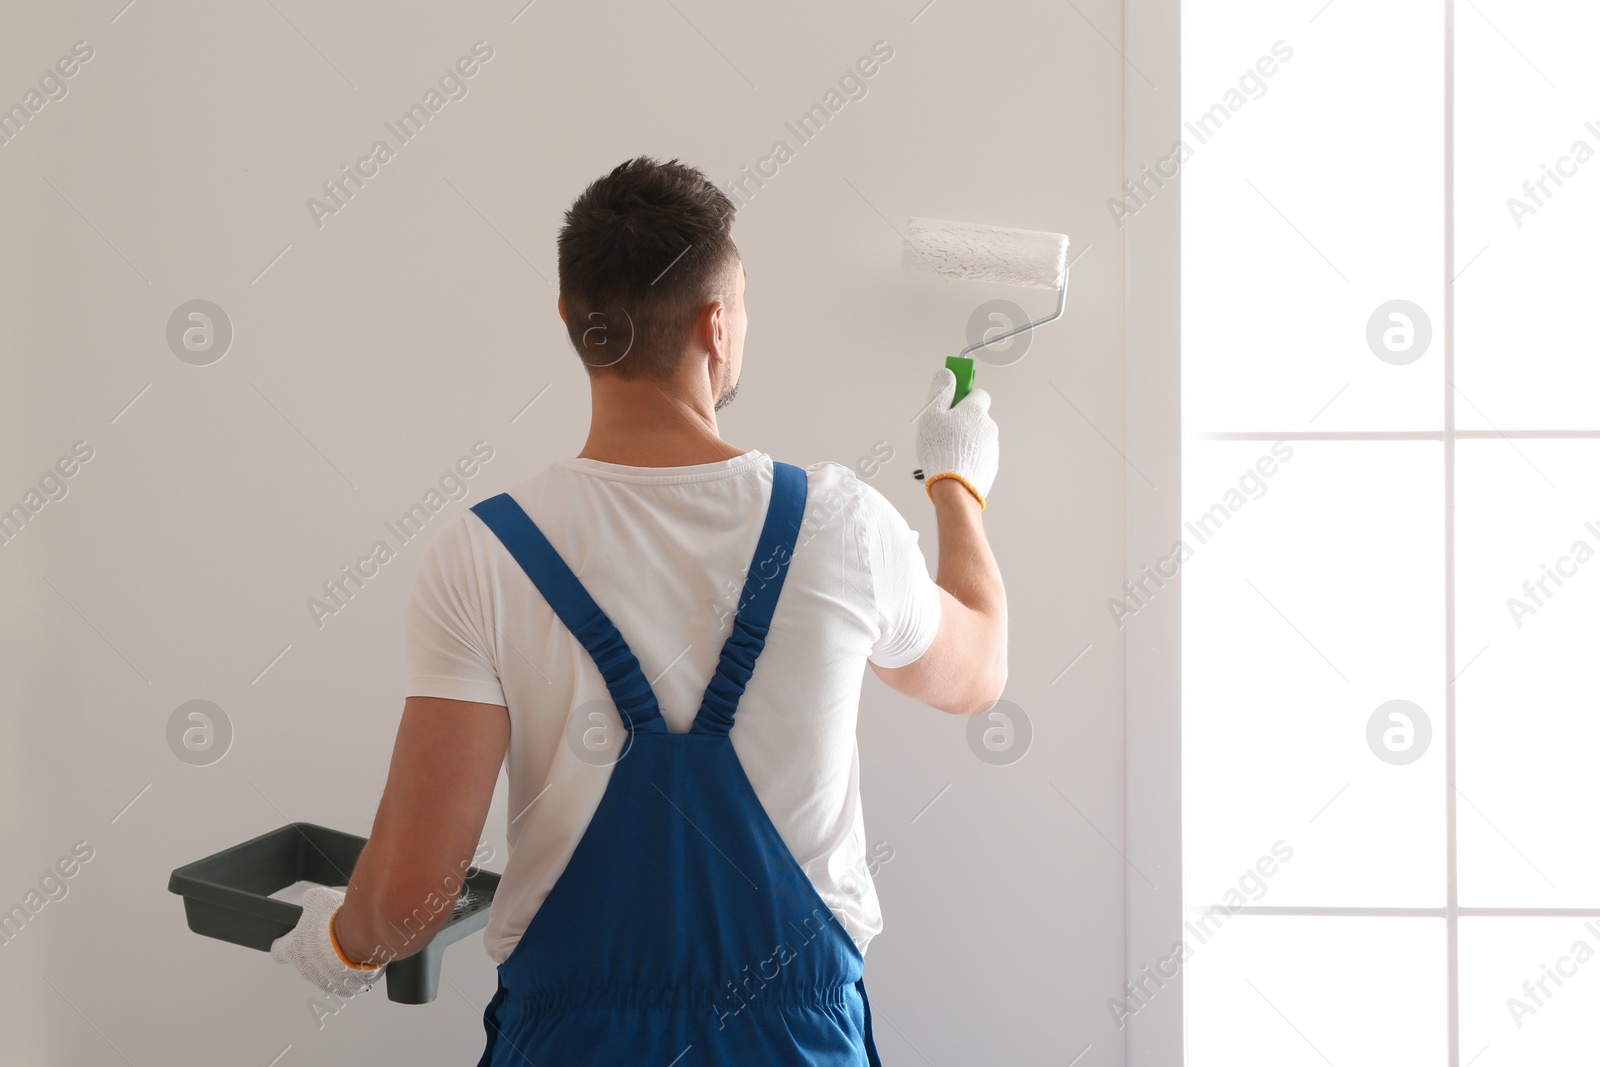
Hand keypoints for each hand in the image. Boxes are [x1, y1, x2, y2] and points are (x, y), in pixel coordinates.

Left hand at [270, 886, 386, 997]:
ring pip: (326, 971)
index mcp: (294, 951)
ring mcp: (325, 981)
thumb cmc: (336, 923)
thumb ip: (309, 901)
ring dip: (334, 961)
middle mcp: (306, 970)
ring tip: (348, 943)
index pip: (278, 952)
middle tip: (331, 935)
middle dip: (317, 949)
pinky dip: (351, 970)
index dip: (283, 944)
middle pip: (306, 960)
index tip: (287, 941)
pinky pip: (345, 980)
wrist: (361, 937)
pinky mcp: (344, 988)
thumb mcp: (318, 899)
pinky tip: (358, 955)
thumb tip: (309, 900)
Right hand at [915, 367, 998, 508]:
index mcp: (975, 411)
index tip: (953, 395)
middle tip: (942, 429)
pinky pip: (978, 455)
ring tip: (945, 451)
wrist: (954, 488)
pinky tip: (953, 463)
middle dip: (961, 421)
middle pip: (976, 417)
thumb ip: (941, 390)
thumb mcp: (932, 414)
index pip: (977, 392)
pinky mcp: (990, 465)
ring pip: (977, 437)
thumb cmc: (941, 450)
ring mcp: (991, 447)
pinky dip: (968, 457)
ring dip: (965, 440)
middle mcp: (988, 427)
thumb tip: (947, 373)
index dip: (964, 394)